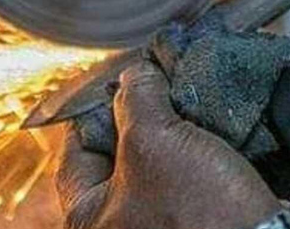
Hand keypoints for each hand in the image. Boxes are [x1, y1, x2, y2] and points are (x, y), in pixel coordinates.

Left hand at [56, 60, 279, 228]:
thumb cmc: (195, 208)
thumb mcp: (153, 139)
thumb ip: (136, 98)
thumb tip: (136, 75)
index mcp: (92, 216)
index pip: (78, 150)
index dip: (97, 109)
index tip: (119, 83)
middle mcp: (122, 224)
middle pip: (120, 154)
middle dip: (141, 115)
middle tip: (157, 86)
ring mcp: (161, 224)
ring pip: (160, 162)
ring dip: (175, 129)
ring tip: (187, 98)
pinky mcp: (200, 220)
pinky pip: (191, 175)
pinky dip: (200, 148)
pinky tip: (211, 124)